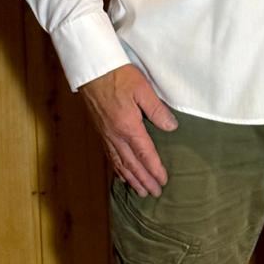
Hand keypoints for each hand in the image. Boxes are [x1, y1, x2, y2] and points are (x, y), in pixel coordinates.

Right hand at [80, 63, 177, 196]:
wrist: (91, 69)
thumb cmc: (118, 75)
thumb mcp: (143, 89)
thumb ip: (157, 110)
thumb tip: (172, 128)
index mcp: (128, 126)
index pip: (145, 154)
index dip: (154, 169)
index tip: (163, 182)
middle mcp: (115, 135)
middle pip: (131, 164)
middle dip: (144, 181)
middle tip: (155, 194)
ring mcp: (106, 134)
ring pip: (119, 163)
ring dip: (131, 179)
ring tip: (141, 192)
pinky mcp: (100, 130)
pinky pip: (110, 155)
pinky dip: (117, 169)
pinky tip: (122, 175)